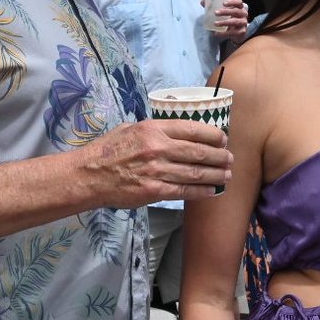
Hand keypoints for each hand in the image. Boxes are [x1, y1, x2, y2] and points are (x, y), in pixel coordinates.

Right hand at [82, 118, 232, 207]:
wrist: (89, 175)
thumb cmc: (108, 149)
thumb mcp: (131, 128)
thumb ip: (155, 129)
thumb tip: (178, 130)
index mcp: (153, 129)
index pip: (192, 129)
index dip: (213, 135)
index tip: (223, 139)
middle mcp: (157, 148)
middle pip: (198, 152)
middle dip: (219, 156)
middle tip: (230, 159)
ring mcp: (156, 171)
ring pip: (195, 172)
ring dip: (215, 174)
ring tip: (227, 175)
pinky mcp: (153, 191)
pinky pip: (184, 191)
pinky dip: (201, 191)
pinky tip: (212, 190)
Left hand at [212, 0, 248, 42]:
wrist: (235, 32)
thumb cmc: (228, 17)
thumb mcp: (222, 10)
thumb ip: (213, 5)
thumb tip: (202, 1)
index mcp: (240, 6)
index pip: (239, 1)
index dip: (232, 1)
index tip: (223, 3)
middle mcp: (243, 13)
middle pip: (236, 11)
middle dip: (226, 11)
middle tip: (215, 13)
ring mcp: (243, 22)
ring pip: (235, 21)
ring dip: (225, 22)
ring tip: (215, 23)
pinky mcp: (242, 31)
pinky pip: (233, 32)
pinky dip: (225, 33)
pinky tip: (217, 33)